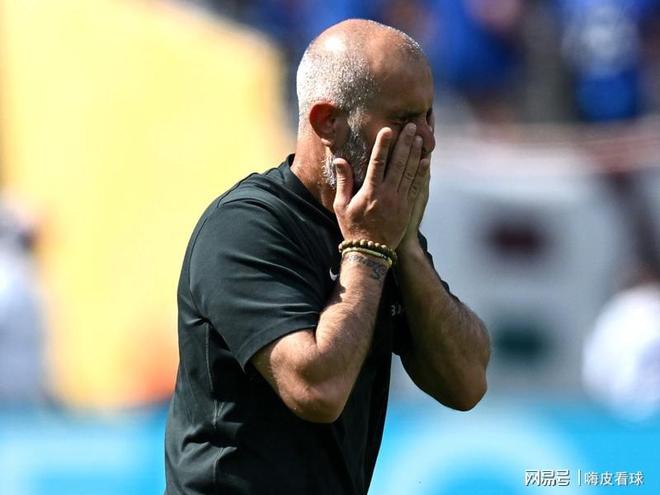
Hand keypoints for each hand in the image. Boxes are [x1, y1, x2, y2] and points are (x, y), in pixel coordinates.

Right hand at [333, 123, 429, 248]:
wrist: (371, 251)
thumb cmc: (353, 228)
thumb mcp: (341, 206)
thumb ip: (344, 181)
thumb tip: (340, 160)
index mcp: (370, 192)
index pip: (378, 163)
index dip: (383, 145)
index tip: (388, 130)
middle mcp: (387, 194)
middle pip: (399, 163)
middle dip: (406, 143)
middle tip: (412, 126)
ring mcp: (400, 201)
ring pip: (410, 172)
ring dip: (415, 153)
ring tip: (420, 137)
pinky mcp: (407, 207)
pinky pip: (416, 186)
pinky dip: (421, 172)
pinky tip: (425, 160)